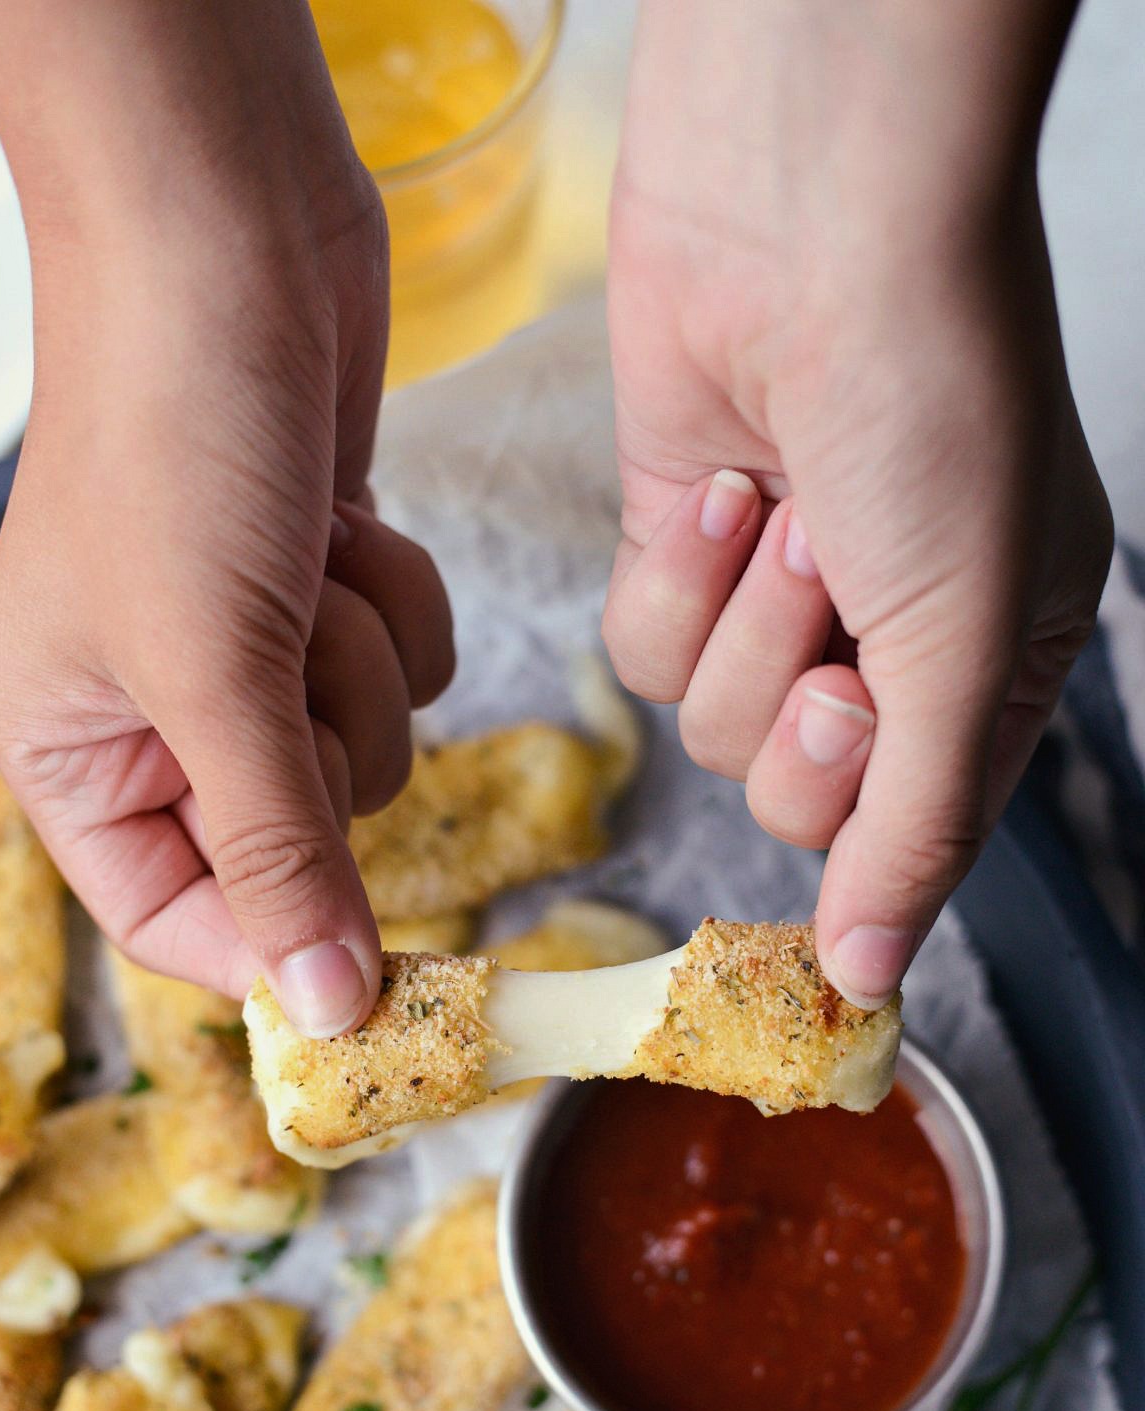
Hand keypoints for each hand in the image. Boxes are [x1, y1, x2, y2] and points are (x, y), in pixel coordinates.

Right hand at [0, 0, 452, 1033]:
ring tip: (303, 554)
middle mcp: (154, 712)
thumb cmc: (170, 435)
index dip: (274, 945)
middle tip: (285, 640)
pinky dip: (397, 599)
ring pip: (369, 745)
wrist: (224, 230)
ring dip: (362, 655)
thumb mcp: (210, 674)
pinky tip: (342, 522)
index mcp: (74, 750)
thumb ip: (278, 852)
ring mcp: (247, 647)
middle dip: (323, 737)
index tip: (371, 970)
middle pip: (297, 834)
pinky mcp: (326, 586)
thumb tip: (328, 1013)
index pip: (179, 920)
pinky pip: (411, 663)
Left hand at [604, 0, 1111, 1006]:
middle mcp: (883, 638)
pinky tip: (722, 486)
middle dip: (800, 709)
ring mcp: (772, 597)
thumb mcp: (966, 640)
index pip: (913, 827)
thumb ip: (918, 828)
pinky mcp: (677, 548)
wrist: (815, 213)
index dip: (871, 819)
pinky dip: (674, 579)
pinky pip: (640, 654)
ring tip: (790, 512)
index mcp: (991, 662)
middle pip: (792, 794)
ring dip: (742, 625)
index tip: (860, 753)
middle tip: (839, 612)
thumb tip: (867, 974)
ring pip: (707, 726)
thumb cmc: (934, 398)